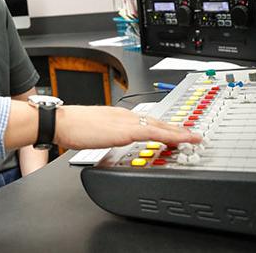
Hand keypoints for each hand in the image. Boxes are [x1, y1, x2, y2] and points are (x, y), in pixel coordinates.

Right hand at [53, 105, 201, 149]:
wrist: (62, 122)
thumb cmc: (72, 127)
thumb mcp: (94, 131)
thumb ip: (106, 134)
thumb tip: (108, 140)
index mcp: (117, 115)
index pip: (146, 121)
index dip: (163, 127)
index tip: (174, 132)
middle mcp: (125, 115)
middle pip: (157, 122)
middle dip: (176, 128)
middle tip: (193, 134)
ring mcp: (127, 121)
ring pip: (160, 125)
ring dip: (178, 131)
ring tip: (193, 137)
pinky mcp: (127, 130)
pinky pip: (154, 133)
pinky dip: (171, 135)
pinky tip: (181, 139)